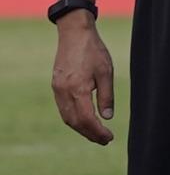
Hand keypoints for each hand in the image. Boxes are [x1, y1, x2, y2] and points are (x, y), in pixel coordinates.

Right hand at [51, 14, 115, 144]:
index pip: (86, 119)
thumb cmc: (94, 50)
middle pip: (74, 122)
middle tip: (105, 140)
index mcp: (78, 89)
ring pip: (67, 117)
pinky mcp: (56, 86)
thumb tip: (107, 117)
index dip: (97, 131)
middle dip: (89, 134)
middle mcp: (64, 92)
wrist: (74, 34)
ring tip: (96, 134)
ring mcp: (57, 90)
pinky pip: (63, 109)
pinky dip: (74, 118)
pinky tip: (84, 120)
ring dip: (81, 128)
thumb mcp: (106, 72)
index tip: (109, 137)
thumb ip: (106, 96)